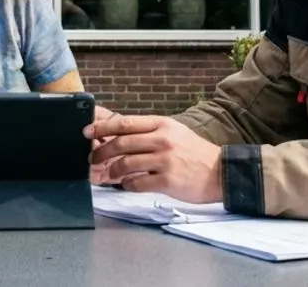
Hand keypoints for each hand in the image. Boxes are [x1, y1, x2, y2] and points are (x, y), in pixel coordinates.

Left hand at [86, 114, 221, 203]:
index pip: (125, 122)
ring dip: (112, 171)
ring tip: (108, 175)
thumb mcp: (174, 132)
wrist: (220, 172)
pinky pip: (137, 183)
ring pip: (126, 163)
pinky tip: (127, 185)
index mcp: (162, 125)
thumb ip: (149, 132)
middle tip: (92, 159)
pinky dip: (127, 185)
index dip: (102, 127)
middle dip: (101, 151)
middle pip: (121, 143)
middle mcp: (162, 139)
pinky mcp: (167, 180)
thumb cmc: (194, 153)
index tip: (87, 131)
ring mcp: (165, 160)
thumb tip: (120, 135)